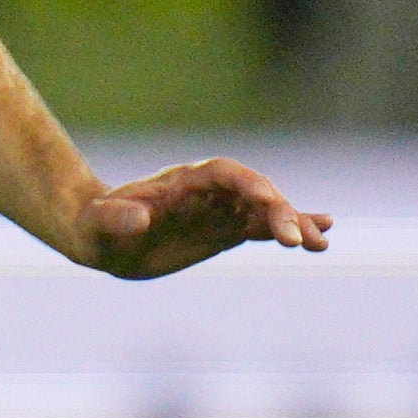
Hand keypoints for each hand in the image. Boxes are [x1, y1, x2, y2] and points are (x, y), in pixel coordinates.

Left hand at [74, 158, 330, 279]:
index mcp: (183, 180)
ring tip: (321, 242)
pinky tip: (321, 239)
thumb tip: (140, 219)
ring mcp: (221, 211)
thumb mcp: (100, 223)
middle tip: (296, 239)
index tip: (267, 200)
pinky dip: (290, 232)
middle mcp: (209, 192)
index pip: (224, 174)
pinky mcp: (226, 232)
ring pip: (266, 213)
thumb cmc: (96, 226)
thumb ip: (119, 217)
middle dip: (278, 212)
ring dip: (294, 225)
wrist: (103, 237)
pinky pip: (263, 229)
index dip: (247, 184)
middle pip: (253, 193)